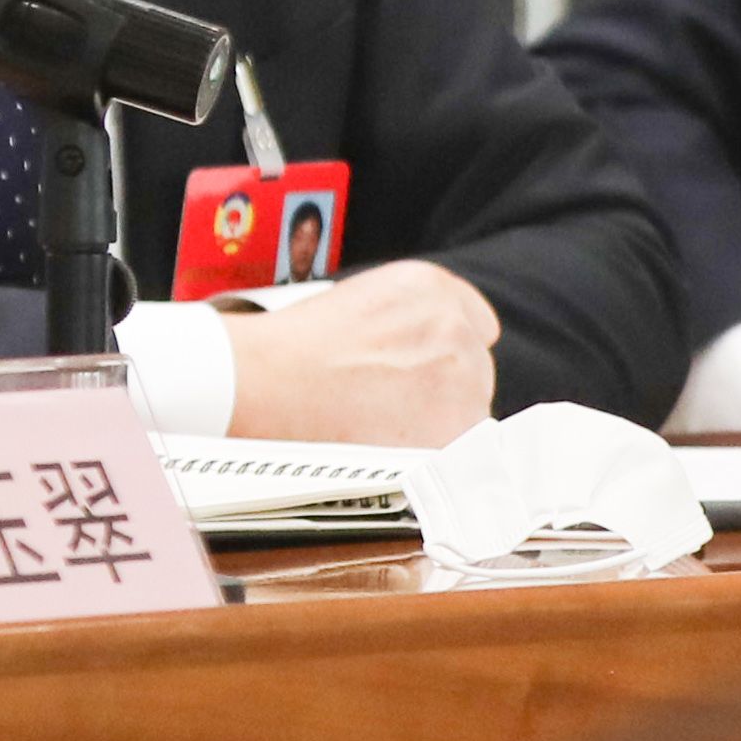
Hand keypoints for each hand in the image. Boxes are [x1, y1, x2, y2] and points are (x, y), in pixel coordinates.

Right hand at [221, 260, 500, 446]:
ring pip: (467, 409)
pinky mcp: (455, 427)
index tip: (418, 367)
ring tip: (378, 423)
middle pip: (471, 367)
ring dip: (435, 419)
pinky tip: (390, 446)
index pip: (474, 323)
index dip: (441, 349)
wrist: (266, 382)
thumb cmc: (290, 348)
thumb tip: (414, 356)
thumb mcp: (355, 301)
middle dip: (438, 386)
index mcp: (431, 287)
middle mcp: (455, 327)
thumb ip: (405, 320)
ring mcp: (462, 377)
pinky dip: (430, 453)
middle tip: (384, 399)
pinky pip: (460, 447)